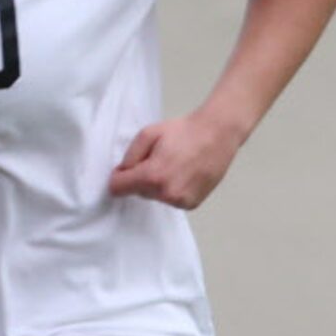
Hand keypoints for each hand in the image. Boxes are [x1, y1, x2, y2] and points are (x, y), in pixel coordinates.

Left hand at [109, 110, 243, 209]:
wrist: (218, 133)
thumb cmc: (184, 131)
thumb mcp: (148, 134)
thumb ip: (129, 156)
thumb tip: (121, 173)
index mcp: (152, 176)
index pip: (117, 189)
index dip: (119, 176)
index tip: (127, 168)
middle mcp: (166, 193)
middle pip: (137, 192)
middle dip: (142, 178)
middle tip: (160, 159)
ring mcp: (180, 201)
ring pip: (155, 197)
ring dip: (158, 184)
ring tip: (175, 165)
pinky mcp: (191, 204)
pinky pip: (171, 200)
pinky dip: (173, 189)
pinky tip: (184, 174)